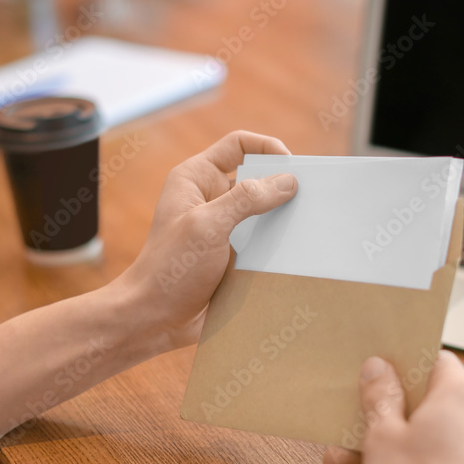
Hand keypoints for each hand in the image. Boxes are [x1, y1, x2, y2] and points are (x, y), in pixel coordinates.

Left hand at [114, 131, 297, 350]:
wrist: (154, 318)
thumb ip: (247, 199)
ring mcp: (221, 226)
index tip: (292, 166)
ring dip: (282, 218)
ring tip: (305, 226)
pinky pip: (262, 239)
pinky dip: (277, 243)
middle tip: (308, 197)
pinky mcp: (231, 253)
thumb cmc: (169, 269)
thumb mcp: (208, 226)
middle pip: (255, 177)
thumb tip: (288, 181)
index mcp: (196, 178)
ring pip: (262, 211)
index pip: (238, 145)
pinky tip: (294, 252)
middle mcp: (209, 197)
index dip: (267, 148)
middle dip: (281, 184)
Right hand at [323, 351, 463, 463]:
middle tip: (342, 454)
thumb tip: (379, 366)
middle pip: (418, 410)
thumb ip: (379, 396)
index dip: (397, 369)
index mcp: (460, 392)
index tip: (370, 383)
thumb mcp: (382, 437)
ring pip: (422, 447)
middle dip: (373, 437)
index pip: (429, 360)